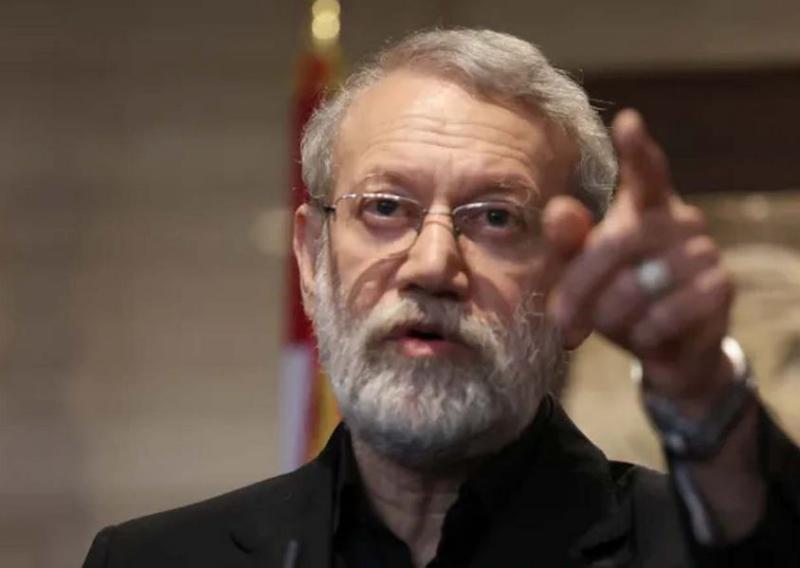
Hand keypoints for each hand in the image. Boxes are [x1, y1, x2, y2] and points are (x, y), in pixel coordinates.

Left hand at [545, 109, 734, 412]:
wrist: (661, 347)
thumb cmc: (615, 296)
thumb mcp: (583, 270)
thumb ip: (568, 241)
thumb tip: (557, 209)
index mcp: (645, 206)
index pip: (644, 171)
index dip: (636, 149)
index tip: (627, 122)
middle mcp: (680, 219)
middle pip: (619, 241)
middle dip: (581, 285)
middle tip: (561, 319)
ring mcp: (705, 251)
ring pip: (642, 281)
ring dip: (612, 313)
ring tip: (608, 324)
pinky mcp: (721, 288)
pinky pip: (669, 310)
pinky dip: (645, 330)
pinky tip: (643, 335)